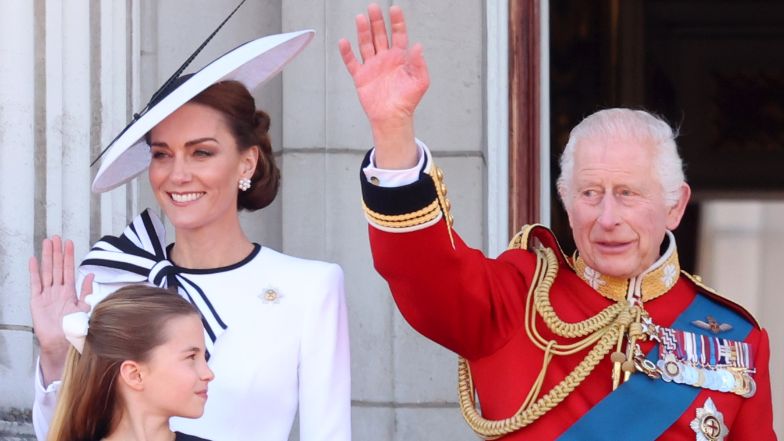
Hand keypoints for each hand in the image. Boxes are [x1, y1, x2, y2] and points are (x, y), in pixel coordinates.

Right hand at [29, 236, 92, 383]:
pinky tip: (34, 260)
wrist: (61, 343)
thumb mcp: (85, 308)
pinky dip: (34, 272)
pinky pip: (35, 283)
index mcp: (70, 292)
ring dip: (47, 257)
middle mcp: (58, 291)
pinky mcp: (36, 300)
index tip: (69, 243)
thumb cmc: (74, 329)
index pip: (69, 270)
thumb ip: (87, 291)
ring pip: (47, 271)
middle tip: (56, 237)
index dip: (69, 257)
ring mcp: (46, 294)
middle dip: (57, 252)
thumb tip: (92, 275)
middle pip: (57, 267)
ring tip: (47, 243)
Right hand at [339, 4, 428, 167]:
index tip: (394, 9)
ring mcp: (372, 66)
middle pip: (380, 35)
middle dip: (377, 21)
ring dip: (363, 31)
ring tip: (361, 18)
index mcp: (400, 58)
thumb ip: (419, 63)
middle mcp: (385, 59)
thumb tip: (418, 46)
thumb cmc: (407, 101)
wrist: (393, 118)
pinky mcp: (361, 77)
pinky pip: (352, 62)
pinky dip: (347, 53)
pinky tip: (344, 42)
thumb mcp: (420, 81)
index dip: (397, 22)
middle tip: (373, 8)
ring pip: (366, 44)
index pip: (398, 35)